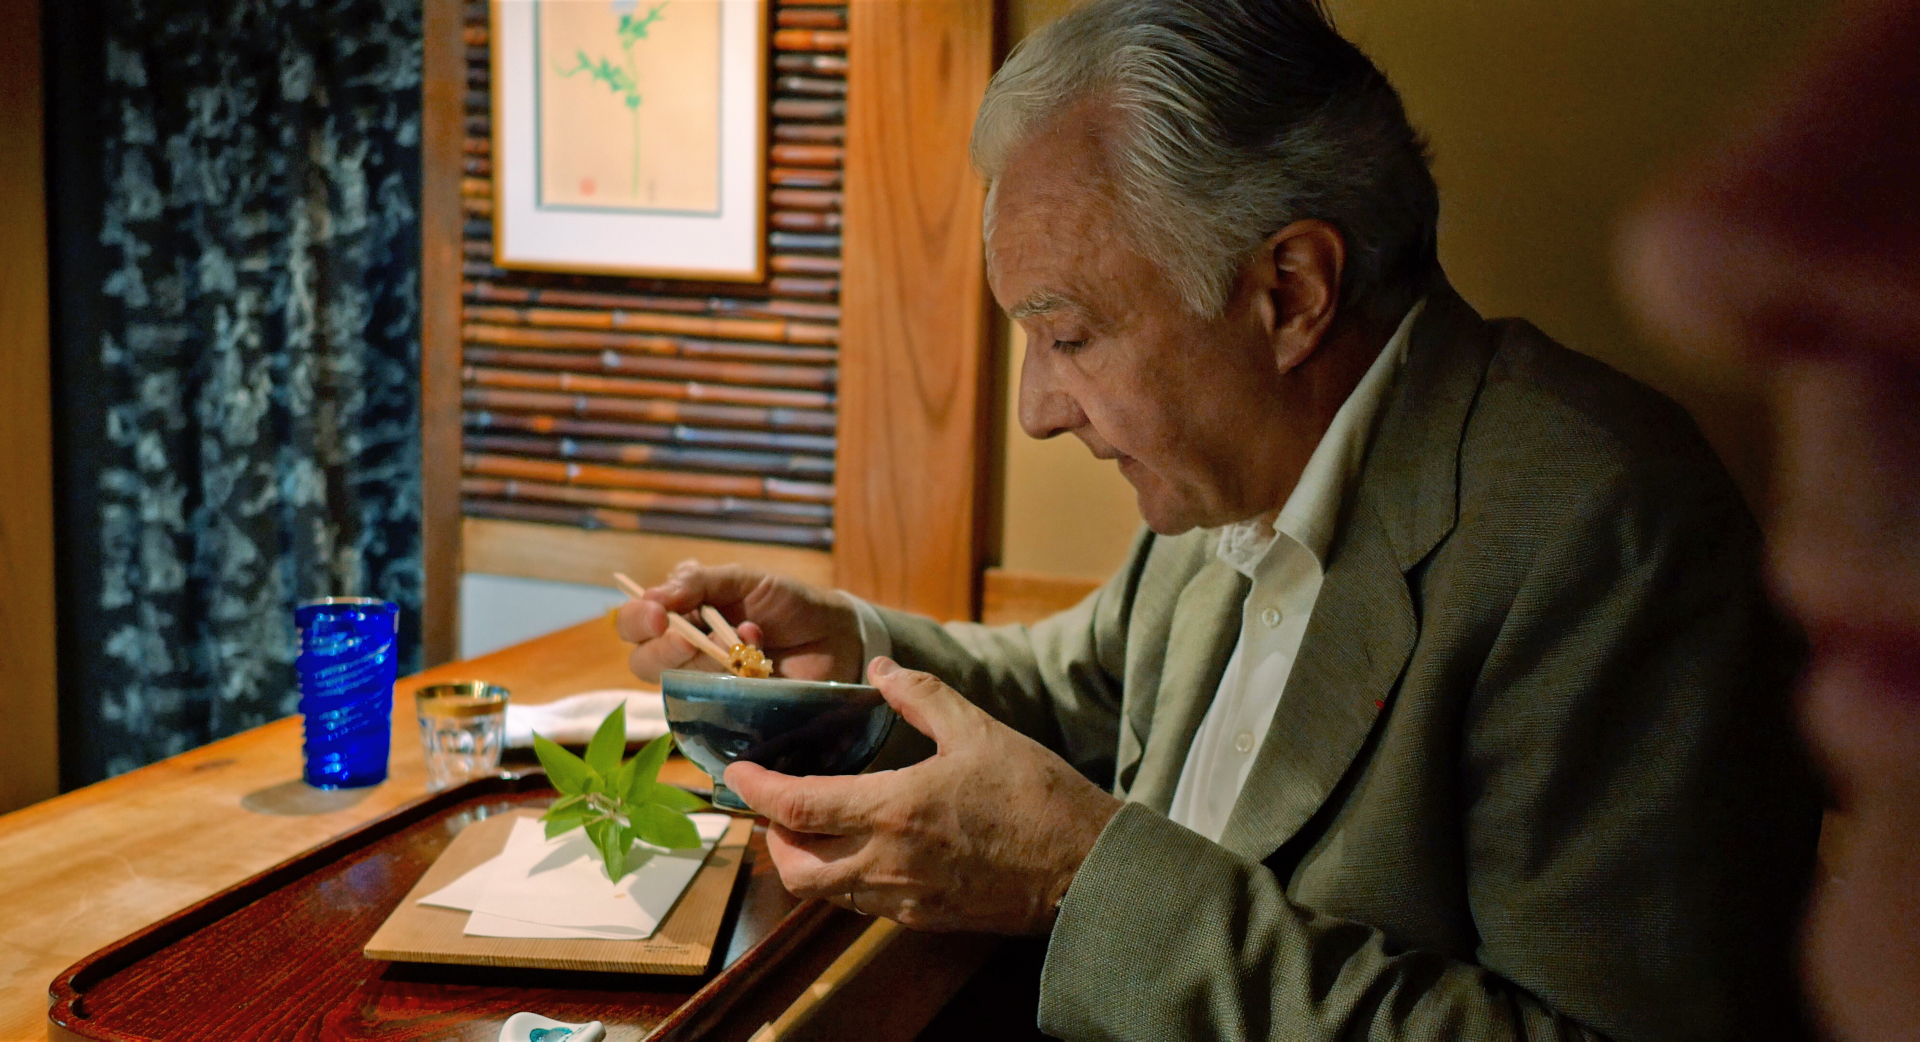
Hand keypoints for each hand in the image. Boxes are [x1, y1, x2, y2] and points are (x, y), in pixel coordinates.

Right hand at [614, 560, 864, 683]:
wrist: (836, 634)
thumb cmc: (786, 602)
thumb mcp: (743, 579)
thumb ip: (700, 582)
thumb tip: (654, 594)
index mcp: (683, 615)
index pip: (636, 622)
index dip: (638, 618)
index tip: (657, 612)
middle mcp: (688, 651)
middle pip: (643, 660)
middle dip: (659, 648)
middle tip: (682, 637)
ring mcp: (709, 683)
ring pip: (674, 684)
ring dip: (701, 658)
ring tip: (740, 637)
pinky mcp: (732, 708)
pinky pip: (713, 704)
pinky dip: (735, 675)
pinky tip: (760, 652)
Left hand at [725, 657, 1122, 934]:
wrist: (1084, 868)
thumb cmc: (1035, 794)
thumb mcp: (978, 729)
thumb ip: (920, 695)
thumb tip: (881, 669)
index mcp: (893, 809)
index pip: (796, 808)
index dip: (756, 792)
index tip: (736, 773)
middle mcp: (887, 863)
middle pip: (795, 867)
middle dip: (772, 838)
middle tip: (775, 805)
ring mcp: (903, 899)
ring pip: (824, 893)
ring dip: (806, 861)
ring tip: (814, 826)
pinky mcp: (923, 919)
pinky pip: (863, 905)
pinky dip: (845, 879)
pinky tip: (864, 849)